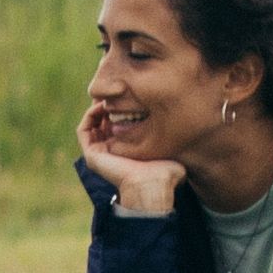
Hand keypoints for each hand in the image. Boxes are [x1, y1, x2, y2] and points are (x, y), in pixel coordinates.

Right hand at [76, 95, 181, 222]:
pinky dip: (90, 115)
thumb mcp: (170, 148)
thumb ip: (173, 137)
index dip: (122, 107)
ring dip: (97, 107)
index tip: (130, 93)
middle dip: (109, 103)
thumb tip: (189, 126)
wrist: (152, 185)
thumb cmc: (165, 171)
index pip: (120, 124)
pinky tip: (101, 105)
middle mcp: (112, 151)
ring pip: (92, 124)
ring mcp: (101, 153)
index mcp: (128, 150)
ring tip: (107, 94)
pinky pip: (84, 130)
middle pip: (104, 121)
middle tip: (116, 88)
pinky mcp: (92, 155)